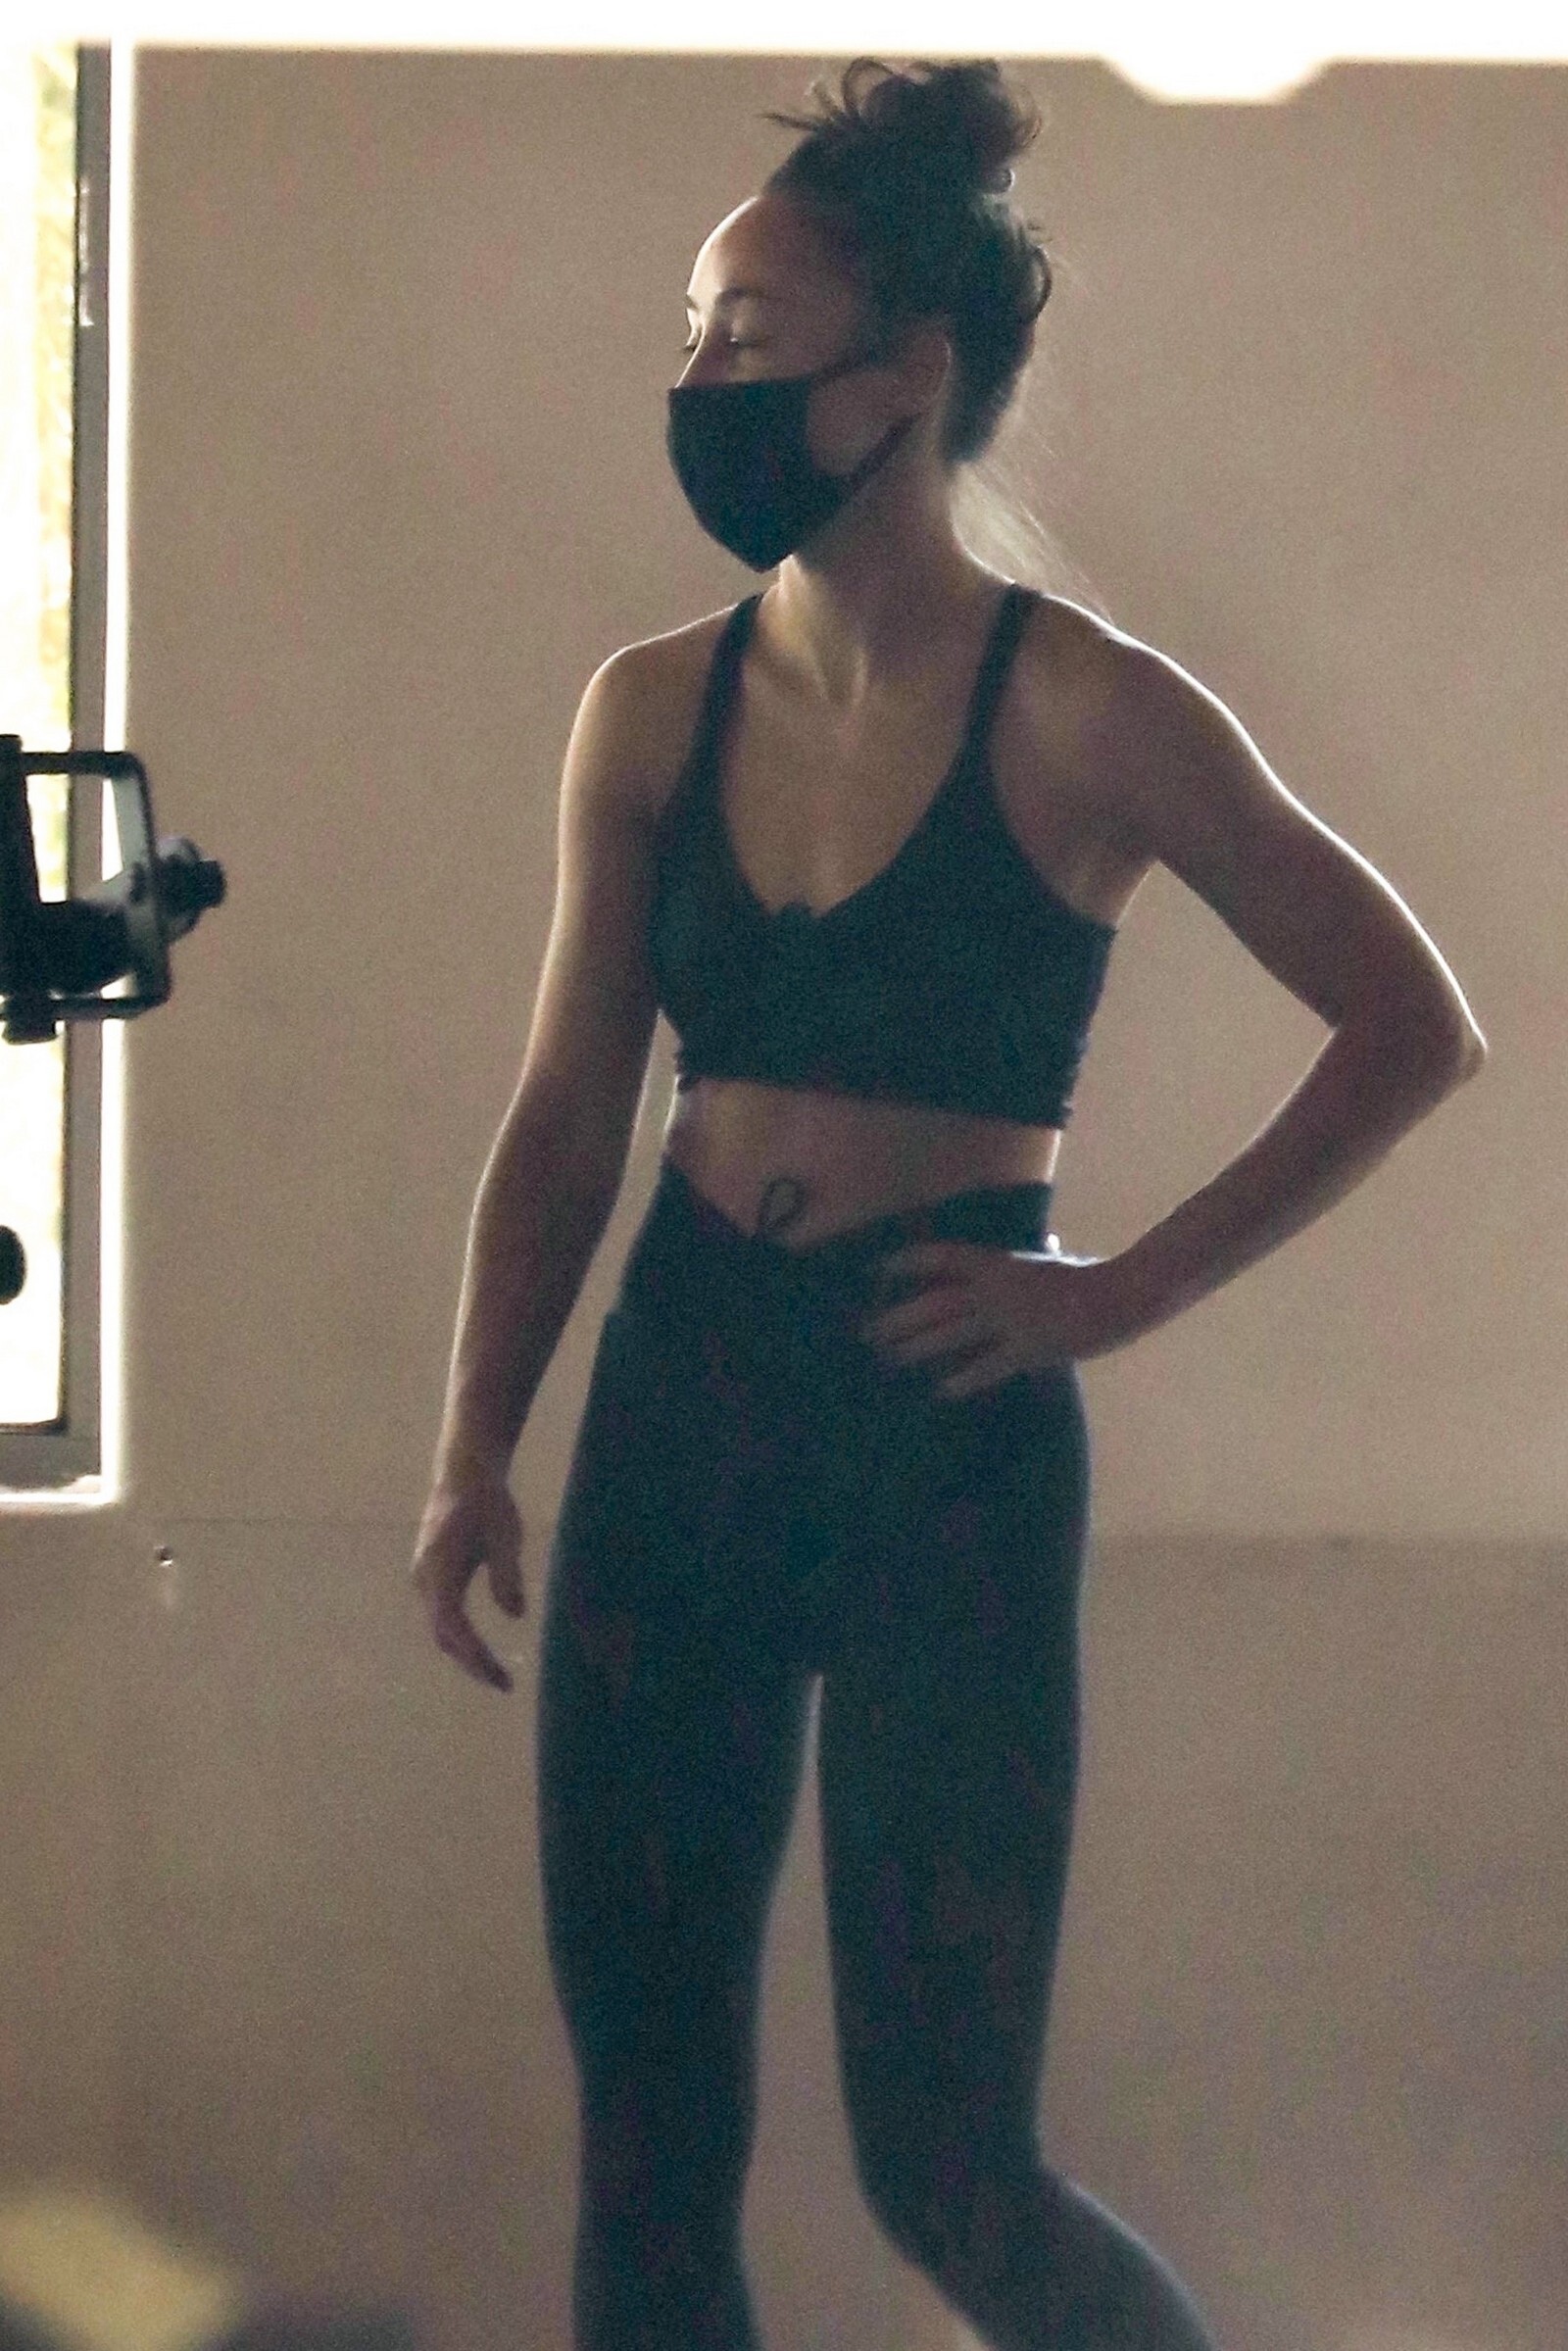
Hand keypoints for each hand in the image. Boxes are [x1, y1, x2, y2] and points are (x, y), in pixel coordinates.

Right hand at [410, 1470, 527, 1693]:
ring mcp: (423, 1577)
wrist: (464, 1473)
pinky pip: (442, 1615)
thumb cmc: (488, 1502)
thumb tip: (516, 1614)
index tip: (502, 1679)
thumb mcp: (505, 1536)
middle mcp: (424, 1579)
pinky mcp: (429, 1574)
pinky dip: (460, 1636)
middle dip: (472, 1663)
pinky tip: (480, 1646)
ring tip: (494, 1671)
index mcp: (439, 1572)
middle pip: (444, 1635)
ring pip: (441, 1627)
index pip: (454, 1629)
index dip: (476, 1658)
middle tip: (504, 1683)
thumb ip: (507, 1575)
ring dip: (464, 1652)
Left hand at [859, 1238, 1130, 1397]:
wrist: (1120, 1295)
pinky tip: (942, 1390)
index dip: (909, 1262)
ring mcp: (1010, 1320)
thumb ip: (1041, 1255)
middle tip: (870, 1333)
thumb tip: (1045, 1244)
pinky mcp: (1027, 1348)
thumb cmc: (1089, 1275)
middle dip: (899, 1317)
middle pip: (935, 1302)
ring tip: (891, 1358)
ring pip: (951, 1334)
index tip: (881, 1270)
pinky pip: (987, 1367)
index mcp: (999, 1263)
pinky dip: (964, 1379)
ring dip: (918, 1347)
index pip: (943, 1257)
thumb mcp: (1056, 1260)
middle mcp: (996, 1289)